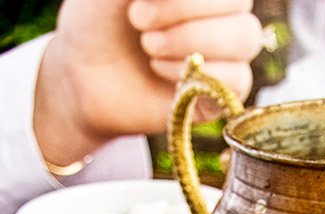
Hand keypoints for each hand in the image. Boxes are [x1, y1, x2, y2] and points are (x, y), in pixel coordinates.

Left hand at [34, 0, 260, 169]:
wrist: (80, 75)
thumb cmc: (98, 21)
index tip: (139, 1)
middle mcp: (220, 15)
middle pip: (239, 4)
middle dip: (185, 9)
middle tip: (138, 20)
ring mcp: (224, 53)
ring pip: (244, 38)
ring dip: (191, 40)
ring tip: (149, 47)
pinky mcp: (220, 93)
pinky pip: (237, 78)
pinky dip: (199, 73)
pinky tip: (160, 70)